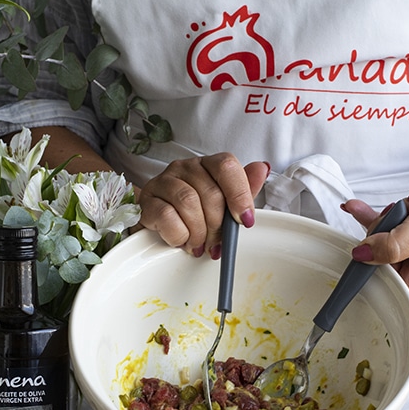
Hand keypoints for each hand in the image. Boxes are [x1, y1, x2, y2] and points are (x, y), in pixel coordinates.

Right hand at [138, 153, 269, 254]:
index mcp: (207, 165)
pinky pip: (167, 216)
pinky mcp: (147, 200)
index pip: (226, 166)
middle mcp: (184, 167)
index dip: (239, 194)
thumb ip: (244, 189)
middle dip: (217, 225)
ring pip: (188, 202)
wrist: (159, 224)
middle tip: (216, 243)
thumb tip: (262, 168)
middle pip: (210, 192)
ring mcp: (163, 181)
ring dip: (198, 232)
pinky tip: (182, 241)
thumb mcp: (224, 205)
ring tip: (199, 244)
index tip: (245, 221)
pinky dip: (179, 235)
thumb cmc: (195, 214)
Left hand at [341, 177, 408, 313]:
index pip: (392, 305)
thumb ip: (392, 243)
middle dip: (376, 243)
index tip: (353, 270)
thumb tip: (361, 255)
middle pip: (382, 272)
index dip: (369, 291)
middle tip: (390, 222)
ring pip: (385, 251)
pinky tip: (368, 209)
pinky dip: (385, 223)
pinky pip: (393, 239)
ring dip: (383, 227)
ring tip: (399, 210)